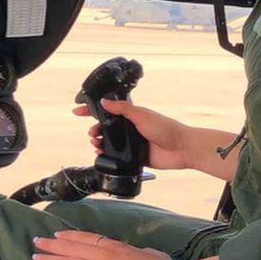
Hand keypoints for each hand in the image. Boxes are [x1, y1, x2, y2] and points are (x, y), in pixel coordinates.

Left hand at [32, 229, 177, 259]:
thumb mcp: (151, 254)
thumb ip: (142, 252)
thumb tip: (142, 253)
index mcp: (115, 245)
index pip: (86, 238)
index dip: (69, 236)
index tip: (57, 234)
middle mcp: (102, 254)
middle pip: (71, 247)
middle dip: (52, 244)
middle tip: (37, 241)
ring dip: (49, 259)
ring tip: (34, 256)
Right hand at [72, 99, 189, 169]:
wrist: (182, 149)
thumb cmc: (166, 129)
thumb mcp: (142, 115)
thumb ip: (123, 109)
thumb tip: (104, 102)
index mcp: (132, 115)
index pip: (109, 110)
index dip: (93, 110)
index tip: (78, 110)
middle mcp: (131, 129)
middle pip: (106, 128)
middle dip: (95, 129)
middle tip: (92, 133)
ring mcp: (132, 143)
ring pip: (109, 143)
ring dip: (99, 142)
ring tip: (96, 144)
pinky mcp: (135, 157)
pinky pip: (117, 157)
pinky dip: (107, 156)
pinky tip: (102, 156)